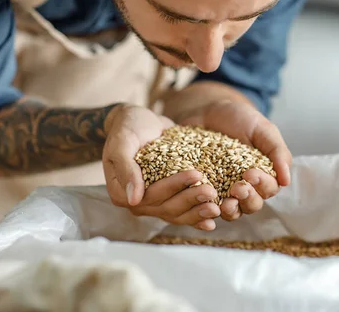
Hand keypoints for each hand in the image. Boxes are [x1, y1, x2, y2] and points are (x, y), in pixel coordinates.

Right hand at [102, 104, 220, 230]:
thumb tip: (133, 199)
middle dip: (190, 199)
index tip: (196, 174)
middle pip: (166, 208)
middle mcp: (138, 202)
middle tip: (211, 191)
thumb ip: (125, 168)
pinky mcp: (170, 197)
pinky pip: (183, 211)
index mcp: (121, 192)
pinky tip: (214, 218)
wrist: (141, 121)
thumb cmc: (129, 127)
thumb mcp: (122, 142)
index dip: (174, 187)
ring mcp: (155, 201)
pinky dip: (198, 216)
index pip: (150, 195)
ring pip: (177, 213)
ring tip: (217, 208)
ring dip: (197, 211)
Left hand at [180, 100, 291, 224]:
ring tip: (224, 203)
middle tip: (238, 188)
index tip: (251, 173)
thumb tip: (286, 181)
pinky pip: (207, 205)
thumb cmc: (240, 118)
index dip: (262, 184)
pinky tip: (204, 203)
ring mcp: (224, 190)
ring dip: (231, 210)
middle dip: (247, 199)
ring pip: (232, 211)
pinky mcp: (204, 190)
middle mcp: (246, 186)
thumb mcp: (263, 129)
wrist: (207, 109)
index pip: (269, 188)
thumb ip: (278, 152)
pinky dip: (207, 208)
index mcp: (265, 173)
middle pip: (252, 204)